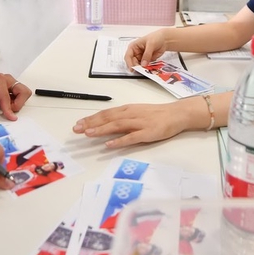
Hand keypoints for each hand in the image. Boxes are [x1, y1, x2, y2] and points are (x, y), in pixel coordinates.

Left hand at [0, 73, 30, 123]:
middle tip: (9, 111)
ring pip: (24, 93)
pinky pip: (20, 96)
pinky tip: (6, 107)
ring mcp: (10, 84)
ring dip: (19, 103)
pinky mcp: (11, 89)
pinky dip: (17, 103)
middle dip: (19, 103)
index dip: (8, 108)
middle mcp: (6, 80)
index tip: (10, 117)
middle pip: (23, 91)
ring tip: (8, 109)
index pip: (7, 96)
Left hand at [72, 101, 201, 147]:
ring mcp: (139, 123)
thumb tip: (106, 124)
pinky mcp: (147, 133)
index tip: (78, 124)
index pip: (106, 114)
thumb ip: (123, 118)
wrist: (177, 114)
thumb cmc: (156, 114)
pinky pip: (131, 137)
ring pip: (117, 126)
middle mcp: (130, 114)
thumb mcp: (137, 113)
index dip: (91, 119)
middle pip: (108, 118)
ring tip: (88, 134)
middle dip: (91, 123)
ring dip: (101, 130)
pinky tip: (109, 144)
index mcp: (127, 110)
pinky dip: (119, 141)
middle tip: (76, 129)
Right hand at [124, 30, 170, 67]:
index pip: (128, 56)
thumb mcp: (151, 44)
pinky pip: (145, 67)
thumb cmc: (155, 38)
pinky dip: (147, 69)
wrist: (164, 40)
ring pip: (139, 66)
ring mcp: (141, 58)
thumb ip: (147, 54)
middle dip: (136, 67)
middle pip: (132, 63)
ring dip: (142, 69)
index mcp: (133, 47)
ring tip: (147, 70)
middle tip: (141, 71)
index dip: (129, 63)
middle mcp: (136, 53)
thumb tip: (143, 64)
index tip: (132, 69)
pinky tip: (150, 69)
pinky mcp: (146, 61)